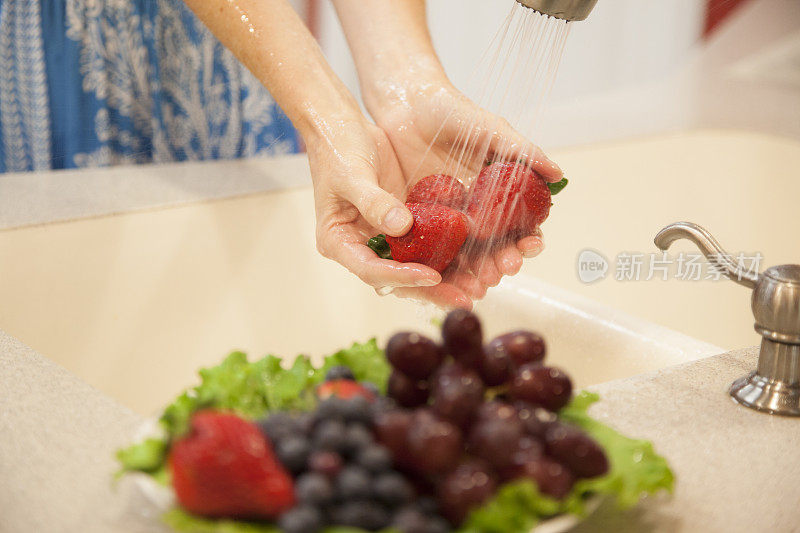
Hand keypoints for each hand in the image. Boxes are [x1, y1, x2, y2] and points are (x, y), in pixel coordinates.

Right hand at [307, 112, 477, 307]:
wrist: (341, 127)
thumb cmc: (337, 149)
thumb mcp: (351, 174)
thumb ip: (373, 201)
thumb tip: (401, 226)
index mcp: (339, 242)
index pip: (370, 270)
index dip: (401, 276)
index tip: (431, 276)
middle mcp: (361, 247)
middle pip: (397, 278)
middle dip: (431, 290)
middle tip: (465, 298)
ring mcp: (382, 237)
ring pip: (414, 266)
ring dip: (445, 278)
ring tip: (477, 287)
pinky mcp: (402, 224)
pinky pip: (425, 244)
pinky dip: (447, 253)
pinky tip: (475, 260)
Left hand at [364, 73, 562, 302]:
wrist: (407, 101)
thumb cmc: (451, 110)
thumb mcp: (490, 129)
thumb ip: (521, 151)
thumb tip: (558, 175)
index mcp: (496, 192)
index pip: (519, 223)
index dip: (527, 238)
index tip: (531, 246)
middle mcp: (474, 208)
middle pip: (493, 245)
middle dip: (502, 260)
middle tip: (504, 271)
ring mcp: (446, 215)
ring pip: (464, 251)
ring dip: (475, 270)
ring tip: (480, 282)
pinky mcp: (417, 216)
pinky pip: (430, 244)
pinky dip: (440, 262)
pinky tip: (446, 275)